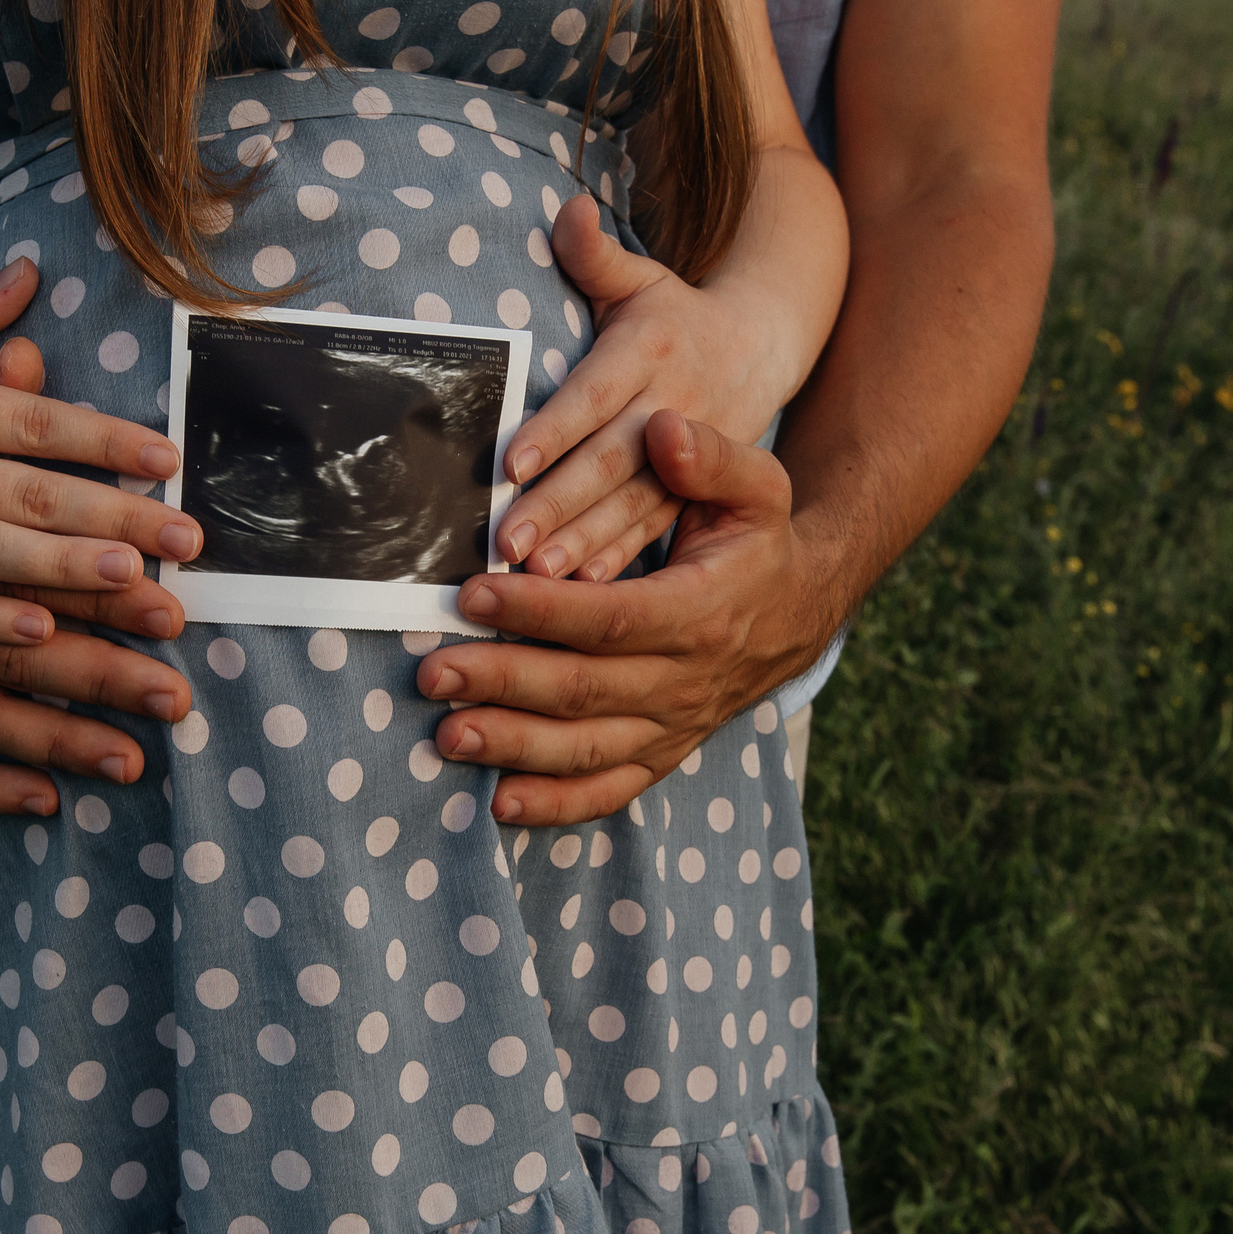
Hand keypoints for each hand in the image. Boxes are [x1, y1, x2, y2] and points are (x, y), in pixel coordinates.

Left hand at [420, 411, 836, 826]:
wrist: (799, 612)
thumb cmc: (760, 543)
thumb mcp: (759, 487)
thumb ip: (712, 456)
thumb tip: (662, 429)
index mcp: (700, 612)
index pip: (611, 618)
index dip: (540, 611)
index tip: (474, 592)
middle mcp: (684, 680)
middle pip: (584, 690)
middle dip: (503, 682)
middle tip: (433, 670)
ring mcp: (672, 725)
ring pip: (587, 748)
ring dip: (513, 746)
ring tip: (447, 736)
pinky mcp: (662, 753)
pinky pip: (609, 790)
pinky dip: (555, 804)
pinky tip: (498, 802)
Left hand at [493, 196, 806, 583]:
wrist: (764, 346)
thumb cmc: (677, 313)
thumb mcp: (646, 277)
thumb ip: (598, 256)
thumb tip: (567, 211)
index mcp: (651, 351)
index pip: (595, 393)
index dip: (555, 427)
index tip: (512, 461)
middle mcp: (671, 405)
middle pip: (610, 460)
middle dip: (559, 503)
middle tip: (507, 538)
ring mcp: (687, 453)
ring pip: (632, 505)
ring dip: (585, 542)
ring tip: (537, 575)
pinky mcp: (694, 486)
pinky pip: (657, 528)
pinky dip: (623, 558)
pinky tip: (585, 589)